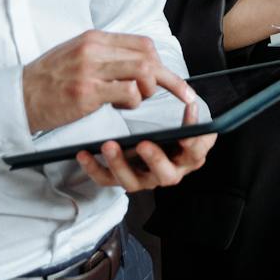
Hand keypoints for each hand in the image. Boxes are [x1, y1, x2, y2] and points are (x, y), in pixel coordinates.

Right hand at [23, 30, 178, 134]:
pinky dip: (133, 102)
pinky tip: (119, 106)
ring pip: (143, 72)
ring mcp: (90, 70)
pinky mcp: (87, 92)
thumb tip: (138, 62)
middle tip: (157, 92)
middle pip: (148, 56)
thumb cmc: (49, 79)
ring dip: (147, 90)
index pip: (142, 43)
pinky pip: (128, 93)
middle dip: (162, 78)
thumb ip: (105, 54)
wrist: (19, 97)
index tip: (168, 77)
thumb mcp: (76, 53)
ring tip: (134, 100)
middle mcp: (94, 50)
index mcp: (93, 38)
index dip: (160, 62)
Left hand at [74, 73, 214, 191]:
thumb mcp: (184, 120)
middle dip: (154, 160)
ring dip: (120, 164)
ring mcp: (144, 179)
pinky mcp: (121, 179)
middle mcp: (167, 172)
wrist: (154, 143)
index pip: (195, 153)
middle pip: (166, 175)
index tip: (185, 133)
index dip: (193, 144)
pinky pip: (106, 179)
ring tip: (108, 145)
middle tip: (143, 144)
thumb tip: (191, 98)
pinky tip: (83, 154)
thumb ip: (189, 113)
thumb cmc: (172, 129)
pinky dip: (93, 168)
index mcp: (187, 157)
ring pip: (133, 181)